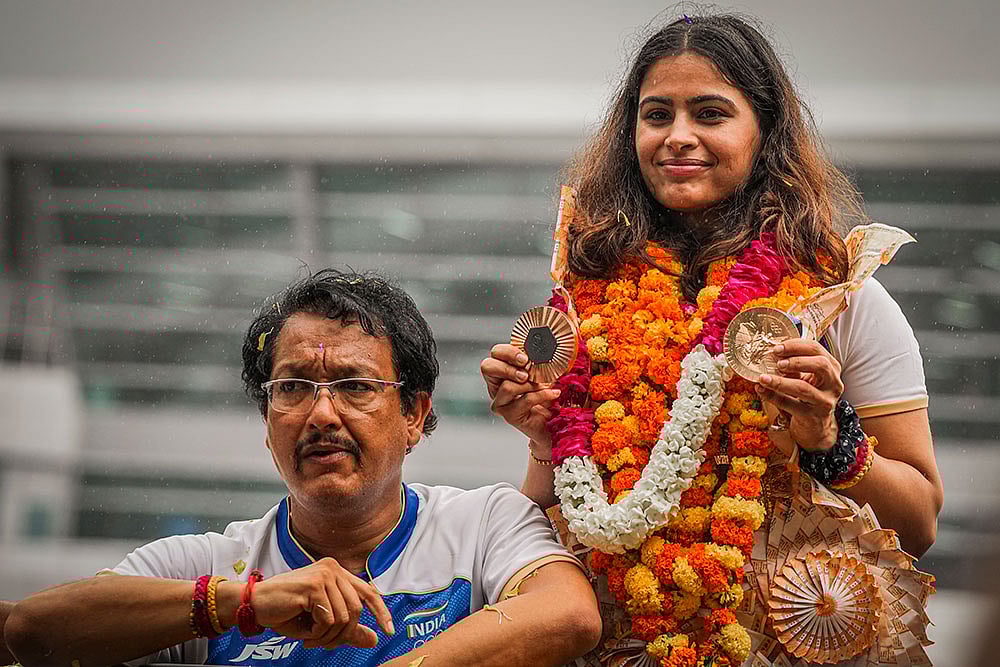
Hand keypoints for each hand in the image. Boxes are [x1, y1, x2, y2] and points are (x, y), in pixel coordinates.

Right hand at [250, 558, 393, 649]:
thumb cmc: (286, 611)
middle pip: (356, 610)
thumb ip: (348, 629)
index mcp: (338, 573)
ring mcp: (324, 575)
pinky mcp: (314, 585)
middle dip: (343, 634)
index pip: (368, 592)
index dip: (381, 612)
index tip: (389, 631)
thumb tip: (374, 639)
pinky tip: (305, 632)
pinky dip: (317, 633)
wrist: (255, 605)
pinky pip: (328, 619)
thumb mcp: (321, 623)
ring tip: (311, 638)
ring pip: (343, 617)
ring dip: (327, 636)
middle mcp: (334, 569)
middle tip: (323, 643)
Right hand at [480, 344, 560, 449]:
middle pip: (487, 367)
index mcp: (503, 370)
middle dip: (508, 367)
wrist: (556, 422)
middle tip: (526, 372)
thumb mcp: (544, 373)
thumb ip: (538, 361)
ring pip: (507, 387)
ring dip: (530, 384)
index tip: (525, 358)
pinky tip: (554, 393)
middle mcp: (496, 386)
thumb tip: (544, 347)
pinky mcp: (510, 415)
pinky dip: (542, 395)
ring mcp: (501, 402)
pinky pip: (524, 401)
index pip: (495, 354)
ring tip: (545, 385)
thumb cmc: (549, 394)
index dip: (507, 352)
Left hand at [755, 339, 842, 451]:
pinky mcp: (813, 416)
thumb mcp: (805, 377)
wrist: (816, 426)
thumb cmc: (808, 396)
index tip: (777, 348)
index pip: (816, 349)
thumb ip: (793, 365)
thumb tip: (770, 354)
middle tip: (777, 363)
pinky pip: (791, 405)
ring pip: (803, 388)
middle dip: (796, 361)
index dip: (795, 346)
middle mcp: (833, 383)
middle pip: (820, 365)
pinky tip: (761, 390)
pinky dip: (773, 396)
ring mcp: (825, 401)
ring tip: (764, 378)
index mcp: (831, 367)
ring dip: (780, 382)